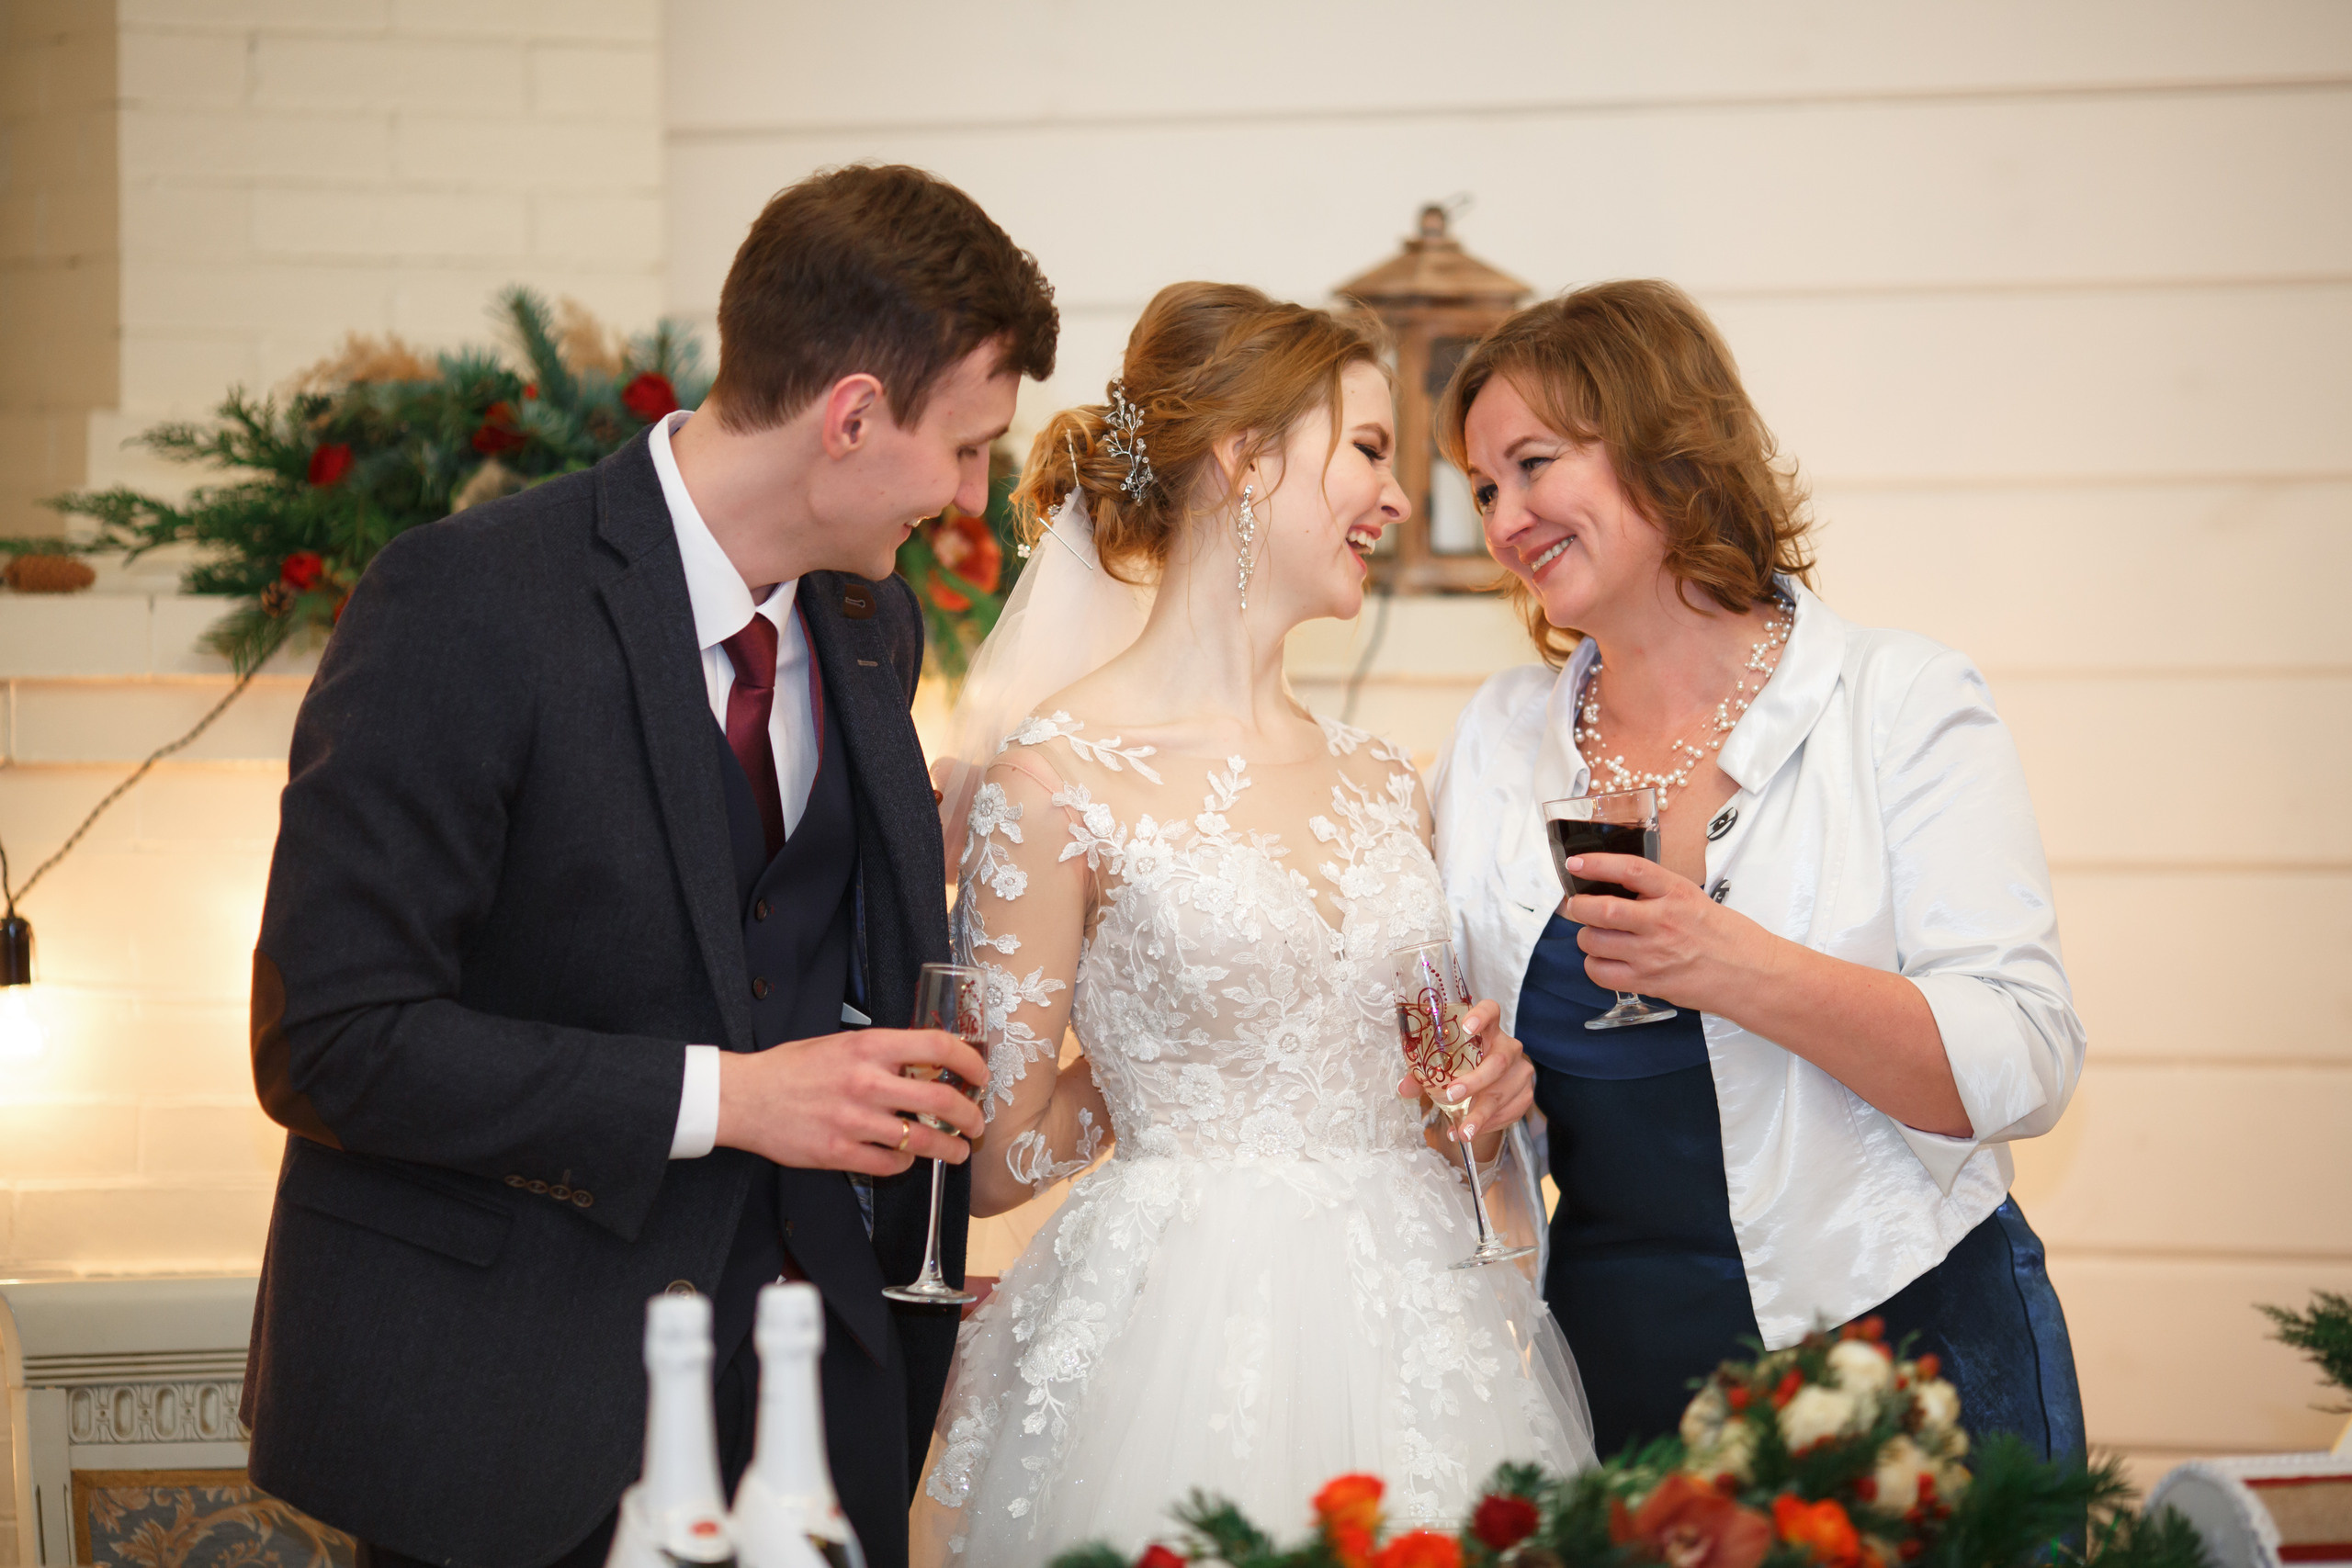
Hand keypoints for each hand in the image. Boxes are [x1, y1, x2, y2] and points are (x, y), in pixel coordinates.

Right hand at [715, 1027, 990, 1176]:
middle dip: (971, 1115)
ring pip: (922, 1139)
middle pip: (941, 1098)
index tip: (980, 1075)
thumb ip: (883, 1053)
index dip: (970, 1061)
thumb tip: (927, 1063)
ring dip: (949, 1148)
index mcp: (868, 1047)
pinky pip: (890, 1165)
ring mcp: (853, 1120)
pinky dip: (905, 1164)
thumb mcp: (841, 1044)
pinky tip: (907, 1160)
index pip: (937, 1046)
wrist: (744, 1097)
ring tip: (957, 1151)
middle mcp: (866, 1082)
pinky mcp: (838, 1153)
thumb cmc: (792, 1068)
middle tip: (977, 1123)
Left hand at [1393, 998, 1534, 1143]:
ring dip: (1480, 1114)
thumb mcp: (1441, 1067)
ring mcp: (1520, 1070)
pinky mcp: (1525, 1093)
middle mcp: (1508, 1046)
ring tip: (1462, 1131)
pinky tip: (1470, 1131)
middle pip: (1499, 1060)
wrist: (1488, 1088)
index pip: (1490, 1011)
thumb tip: (1404, 1087)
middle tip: (1451, 1096)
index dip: (1481, 1016)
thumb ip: (1421, 1074)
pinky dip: (1488, 1124)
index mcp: (1487, 1030)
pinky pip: (1509, 1111)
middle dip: (1475, 1081)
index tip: (1466, 1027)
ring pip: (1503, 1091)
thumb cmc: (1462, 1069)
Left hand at [1564, 852, 1777, 1011]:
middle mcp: (1662, 921)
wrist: (1751, 973)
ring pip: (1594, 942)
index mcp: (1675, 892)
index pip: (1630, 869)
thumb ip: (1655, 892)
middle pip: (1601, 910)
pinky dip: (1593, 965)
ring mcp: (1654, 953)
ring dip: (1586, 937)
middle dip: (1577, 906)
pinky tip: (1605, 961)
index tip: (1575, 862)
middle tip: (1576, 906)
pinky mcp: (1649, 981)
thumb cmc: (1724, 935)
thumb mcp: (1692, 898)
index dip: (1597, 863)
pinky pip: (1601, 973)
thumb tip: (1611, 888)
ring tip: (1595, 935)